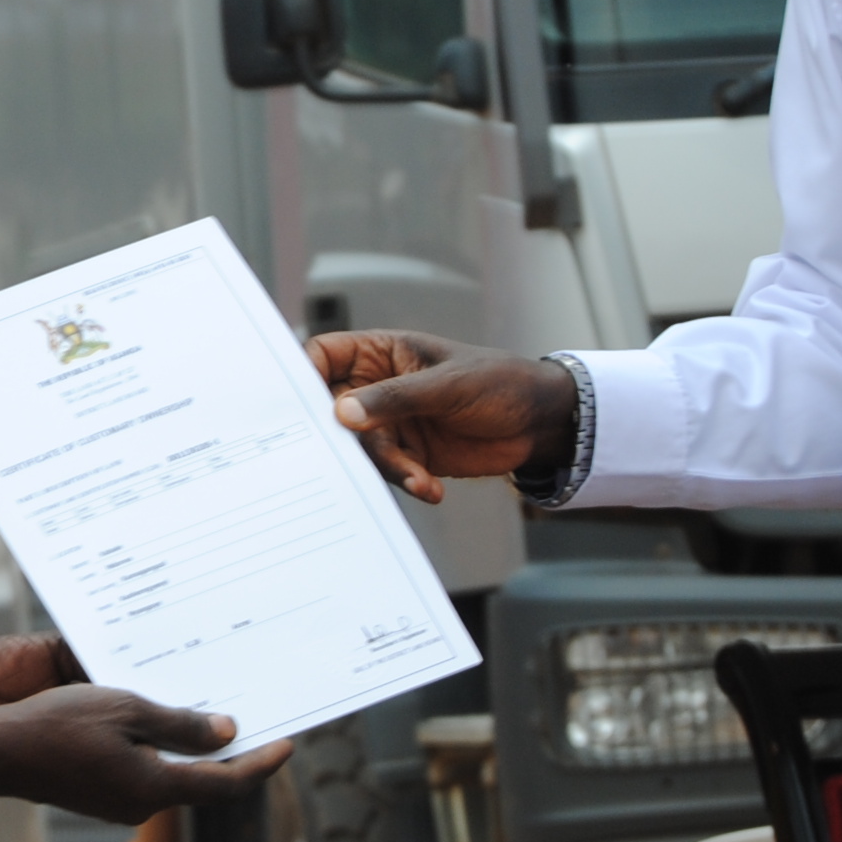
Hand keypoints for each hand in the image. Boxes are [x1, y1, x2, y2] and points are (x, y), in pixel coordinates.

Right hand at [0, 684, 287, 824]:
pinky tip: (152, 719)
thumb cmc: (55, 726)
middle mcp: (142, 806)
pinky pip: (143, 773)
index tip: (287, 745)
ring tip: (201, 707)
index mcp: (155, 788)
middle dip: (226, 752)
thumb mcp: (126, 710)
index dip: (261, 765)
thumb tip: (226, 733)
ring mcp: (119, 805)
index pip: (226, 784)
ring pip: (170, 775)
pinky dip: (157, 750)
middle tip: (250, 714)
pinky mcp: (100, 796)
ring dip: (187, 747)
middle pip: (201, 781)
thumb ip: (180, 725)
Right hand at [309, 330, 578, 503]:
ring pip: (361, 447)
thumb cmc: (499, 381)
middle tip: (350, 453)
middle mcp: (377, 388)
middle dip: (340, 435)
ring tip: (418, 476)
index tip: (300, 405)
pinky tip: (429, 488)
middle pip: (332, 410)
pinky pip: (390, 471)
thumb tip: (342, 412)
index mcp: (380, 353)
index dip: (304, 375)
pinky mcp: (409, 454)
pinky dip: (407, 482)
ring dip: (386, 465)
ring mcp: (392, 423)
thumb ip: (394, 398)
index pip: (324, 355)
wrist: (541, 423)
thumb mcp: (446, 385)